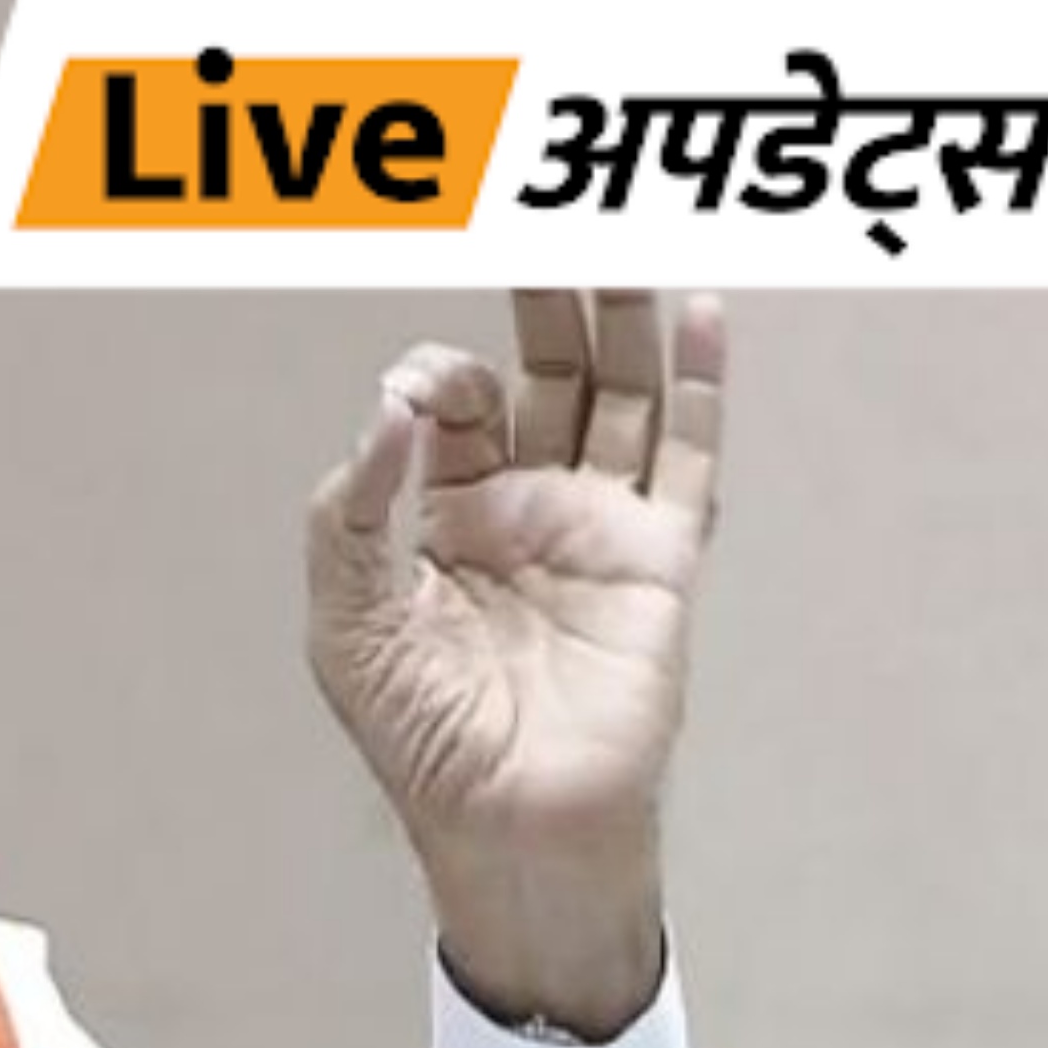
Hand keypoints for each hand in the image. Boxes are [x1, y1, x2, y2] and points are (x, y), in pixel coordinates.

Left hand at [305, 290, 723, 1038]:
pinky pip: (687, 457)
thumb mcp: (348, 625)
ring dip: (620, 316)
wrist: (509, 825)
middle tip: (539, 223)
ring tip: (620, 234)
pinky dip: (700, 383)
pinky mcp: (659, 559)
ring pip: (618, 393)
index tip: (419, 394)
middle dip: (540, 303)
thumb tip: (390, 408)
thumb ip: (354, 513)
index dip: (434, 378)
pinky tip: (699, 310)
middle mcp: (523, 507)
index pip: (450, 407)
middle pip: (542, 374)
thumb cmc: (422, 742)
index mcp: (441, 517)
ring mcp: (595, 527)